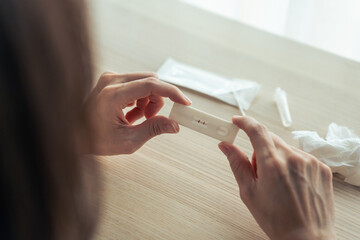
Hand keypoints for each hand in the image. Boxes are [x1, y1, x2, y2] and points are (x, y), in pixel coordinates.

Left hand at [83, 72, 190, 154]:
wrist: (73, 135)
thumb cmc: (94, 139)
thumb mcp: (128, 140)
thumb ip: (153, 129)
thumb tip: (174, 125)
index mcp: (113, 95)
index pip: (151, 85)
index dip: (171, 92)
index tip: (184, 102)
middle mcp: (111, 81)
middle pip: (150, 81)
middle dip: (158, 100)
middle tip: (152, 119)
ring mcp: (110, 78)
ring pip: (145, 82)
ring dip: (149, 101)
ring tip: (138, 119)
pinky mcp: (111, 81)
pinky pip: (136, 84)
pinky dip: (140, 100)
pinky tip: (131, 114)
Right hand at [218, 116, 335, 239]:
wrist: (307, 238)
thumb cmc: (277, 220)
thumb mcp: (249, 192)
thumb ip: (236, 164)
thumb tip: (225, 146)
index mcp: (273, 164)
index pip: (256, 131)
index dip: (244, 122)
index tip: (237, 121)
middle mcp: (294, 158)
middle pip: (270, 140)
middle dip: (259, 150)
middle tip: (258, 171)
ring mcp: (310, 162)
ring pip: (285, 148)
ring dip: (277, 158)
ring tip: (278, 183)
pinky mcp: (321, 168)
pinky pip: (300, 157)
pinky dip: (292, 164)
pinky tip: (292, 184)